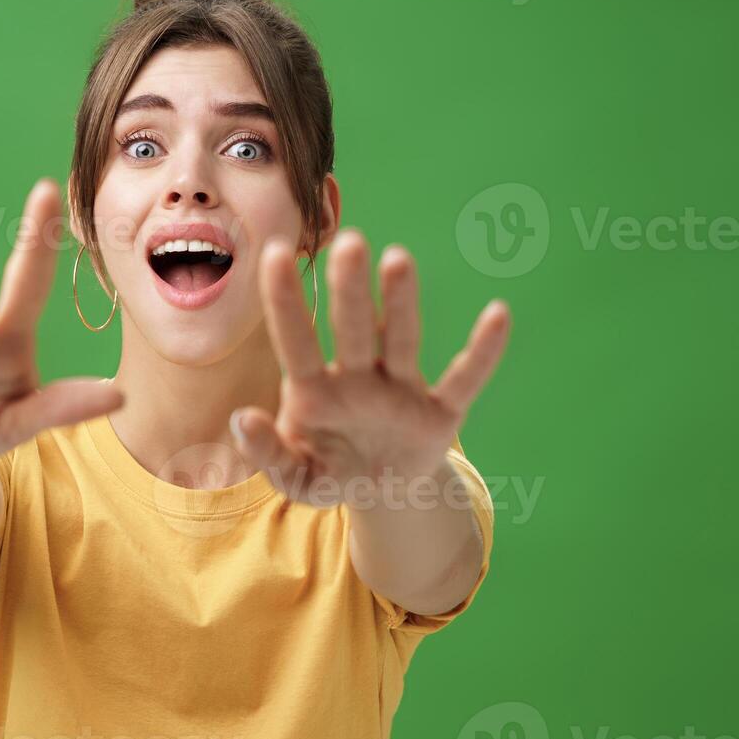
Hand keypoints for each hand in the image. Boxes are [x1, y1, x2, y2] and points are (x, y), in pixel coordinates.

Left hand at [232, 229, 510, 505]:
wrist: (385, 496)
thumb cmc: (332, 474)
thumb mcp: (296, 478)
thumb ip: (267, 453)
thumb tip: (240, 418)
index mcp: (315, 392)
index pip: (296, 340)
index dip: (286, 301)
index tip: (277, 252)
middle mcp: (359, 380)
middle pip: (353, 329)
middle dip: (350, 290)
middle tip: (349, 242)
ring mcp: (401, 393)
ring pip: (401, 341)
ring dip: (402, 303)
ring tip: (399, 259)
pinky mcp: (440, 414)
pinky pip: (464, 380)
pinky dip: (484, 352)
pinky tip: (498, 315)